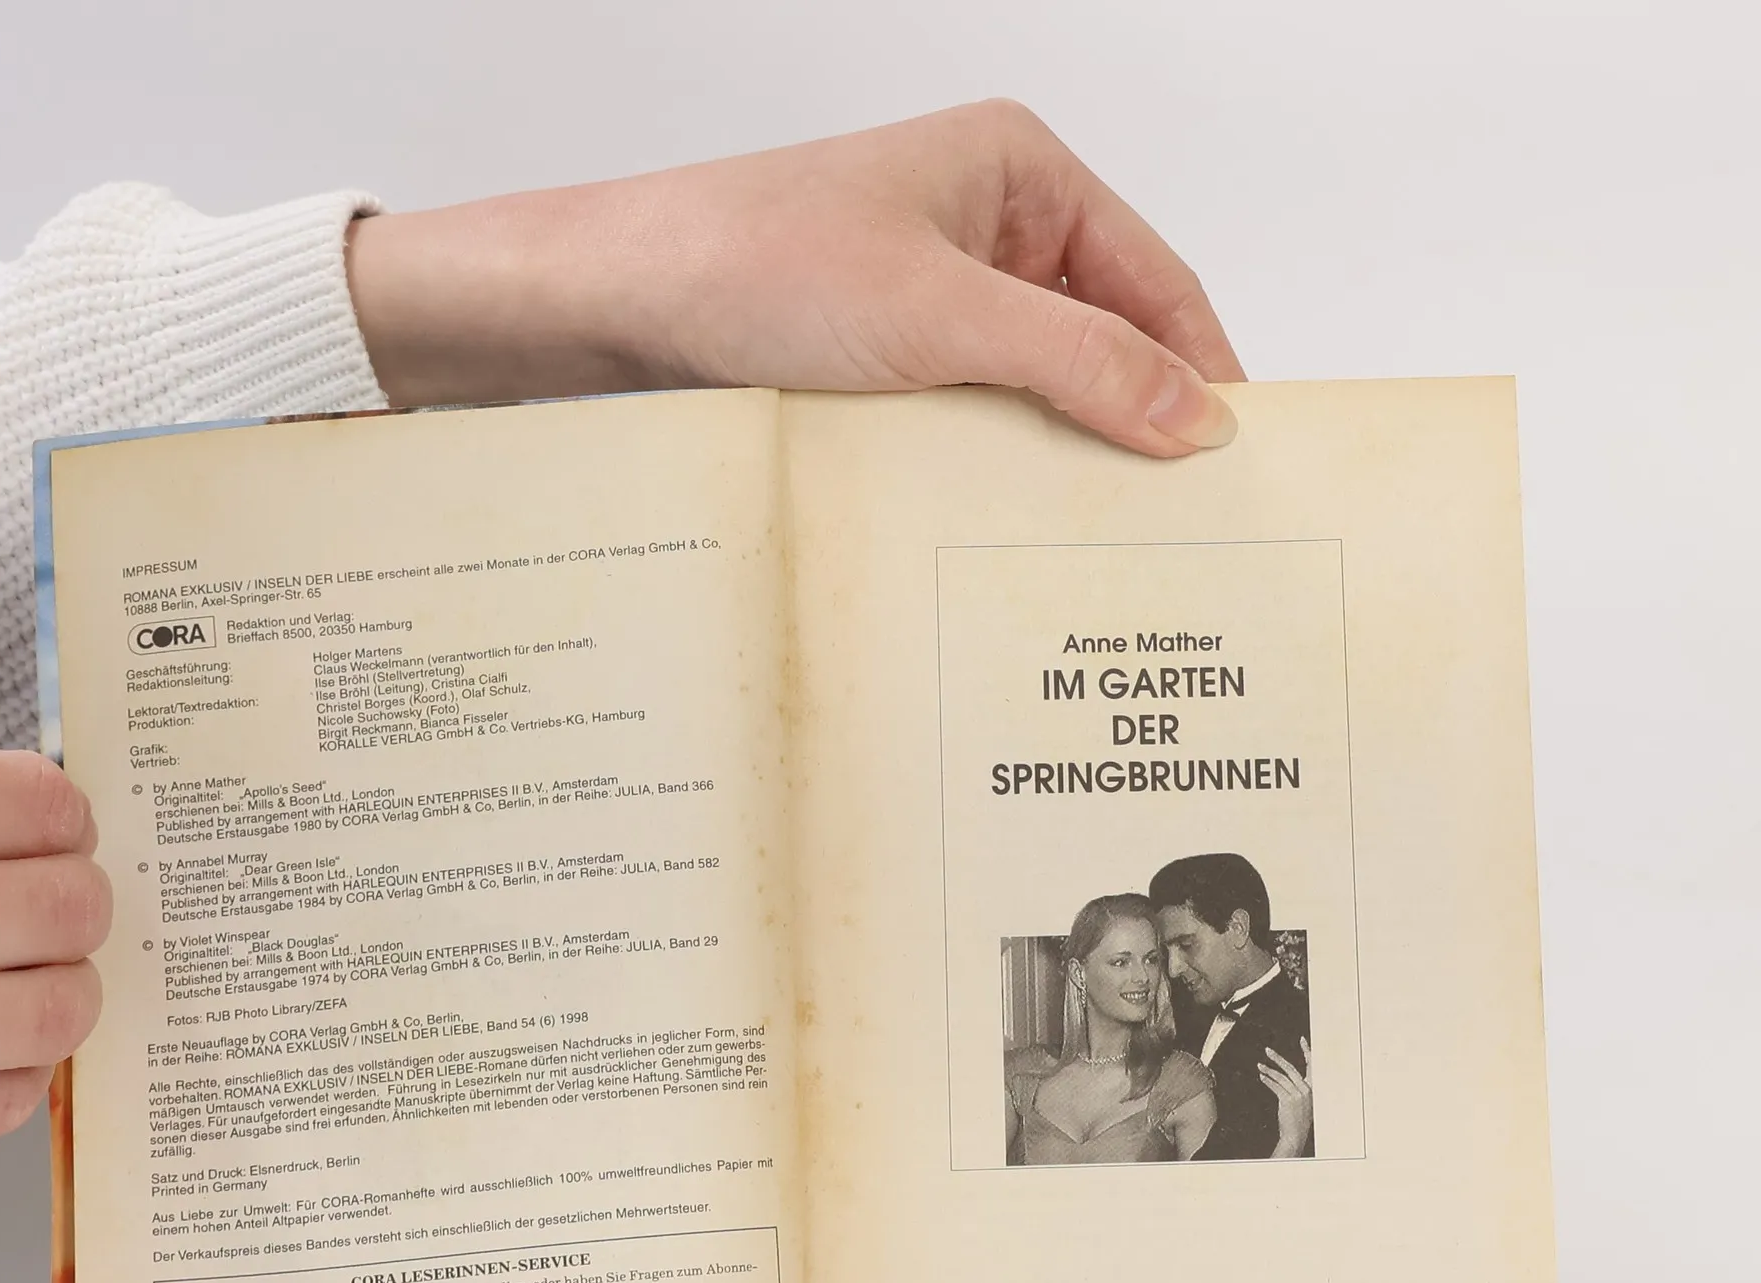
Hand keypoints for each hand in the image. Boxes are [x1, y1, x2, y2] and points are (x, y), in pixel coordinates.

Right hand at [0, 738, 110, 1171]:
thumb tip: (29, 811)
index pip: (34, 807)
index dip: (61, 817)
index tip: (58, 825)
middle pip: (63, 911)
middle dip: (79, 900)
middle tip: (60, 898)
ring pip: (52, 1013)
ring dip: (64, 987)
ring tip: (34, 970)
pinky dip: (16, 1068)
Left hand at [347, 100, 1242, 456]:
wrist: (617, 307)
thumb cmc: (758, 268)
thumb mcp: (945, 319)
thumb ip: (1082, 366)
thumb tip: (1198, 420)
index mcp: (1020, 173)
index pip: (1155, 282)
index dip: (1201, 373)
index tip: (1235, 468)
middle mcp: (985, 226)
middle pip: (1104, 339)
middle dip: (1135, 425)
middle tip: (1174, 527)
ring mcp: (933, 296)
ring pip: (1037, 388)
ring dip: (1060, 456)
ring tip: (1099, 541)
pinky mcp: (886, 359)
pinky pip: (973, 417)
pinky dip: (997, 465)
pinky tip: (1011, 525)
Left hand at [1259, 1042, 1312, 1159]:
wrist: (1296, 1134)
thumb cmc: (1298, 1119)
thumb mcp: (1303, 1101)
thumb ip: (1297, 1088)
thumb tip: (1283, 1078)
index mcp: (1313, 1088)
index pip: (1312, 1066)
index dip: (1307, 1052)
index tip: (1302, 1040)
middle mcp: (1307, 1089)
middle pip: (1291, 1068)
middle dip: (1278, 1058)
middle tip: (1267, 1050)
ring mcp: (1298, 1094)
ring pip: (1281, 1077)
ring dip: (1268, 1070)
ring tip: (1259, 1066)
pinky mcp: (1288, 1099)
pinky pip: (1275, 1086)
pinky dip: (1267, 1080)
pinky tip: (1261, 1077)